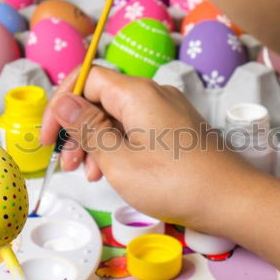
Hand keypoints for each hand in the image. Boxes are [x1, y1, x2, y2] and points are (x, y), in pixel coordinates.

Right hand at [40, 66, 254, 230]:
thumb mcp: (118, 159)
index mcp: (136, 93)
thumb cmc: (173, 183)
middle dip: (78, 130)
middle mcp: (153, 94)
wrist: (230, 199)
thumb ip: (87, 128)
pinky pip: (138, 129)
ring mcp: (168, 111)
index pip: (86, 80)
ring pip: (119, 117)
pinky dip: (120, 147)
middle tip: (68, 165)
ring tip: (91, 175)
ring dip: (97, 142)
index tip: (49, 138)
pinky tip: (115, 172)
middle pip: (101, 99)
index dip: (61, 105)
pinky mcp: (177, 128)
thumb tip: (63, 102)